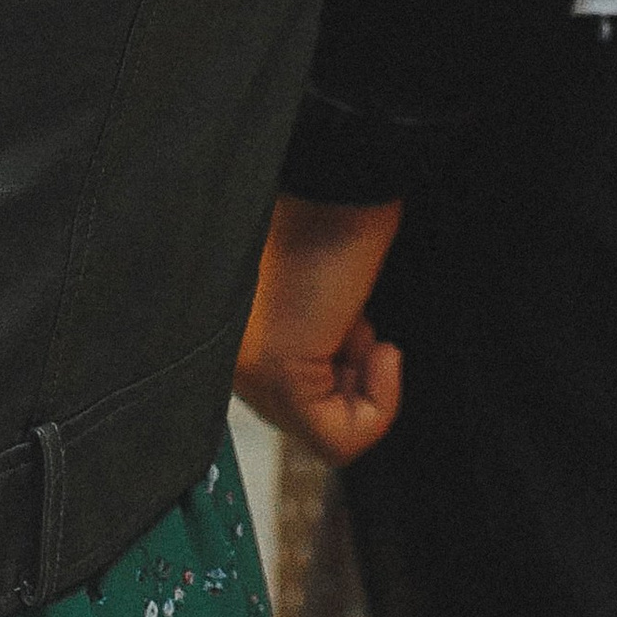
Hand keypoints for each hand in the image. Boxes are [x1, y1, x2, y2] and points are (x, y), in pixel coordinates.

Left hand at [233, 194, 403, 463]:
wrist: (342, 175)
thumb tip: (344, 382)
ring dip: (367, 389)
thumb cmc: (339, 218)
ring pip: (324, 435)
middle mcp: (233, 355)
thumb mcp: (328, 293)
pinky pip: (338, 441)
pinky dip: (380, 408)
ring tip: (366, 327)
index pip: (289, 399)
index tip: (361, 330)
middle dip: (353, 383)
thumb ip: (318, 338)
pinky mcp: (280, 374)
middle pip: (307, 419)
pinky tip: (383, 351)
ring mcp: (251, 368)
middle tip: (365, 331)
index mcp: (237, 332)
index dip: (343, 376)